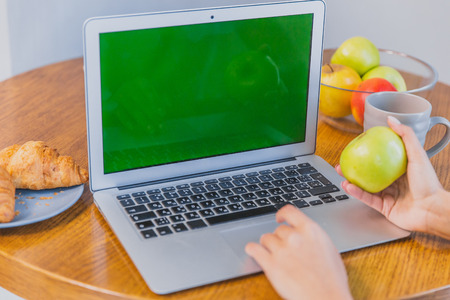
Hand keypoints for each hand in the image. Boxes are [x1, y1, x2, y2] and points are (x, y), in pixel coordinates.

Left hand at [245, 205, 351, 299]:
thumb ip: (313, 238)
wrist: (326, 298)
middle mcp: (295, 237)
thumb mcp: (328, 249)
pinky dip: (252, 249)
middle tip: (284, 250)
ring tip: (273, 254)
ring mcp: (282, 250)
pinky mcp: (271, 264)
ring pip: (265, 238)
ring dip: (268, 245)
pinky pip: (253, 249)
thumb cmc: (332, 280)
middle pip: (278, 230)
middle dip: (280, 239)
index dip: (282, 214)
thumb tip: (305, 235)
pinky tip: (253, 251)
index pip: (290, 211)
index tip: (279, 218)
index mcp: (311, 230)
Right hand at [336, 116, 449, 238]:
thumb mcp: (418, 154)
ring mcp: (388, 195)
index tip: (356, 146)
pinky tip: (348, 186)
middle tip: (343, 161)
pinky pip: (368, 199)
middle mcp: (394, 182)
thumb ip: (405, 135)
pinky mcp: (384, 208)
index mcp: (401, 170)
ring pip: (365, 186)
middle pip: (369, 173)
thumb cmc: (429, 183)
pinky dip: (357, 192)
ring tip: (341, 174)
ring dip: (351, 180)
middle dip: (354, 167)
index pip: (381, 159)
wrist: (432, 211)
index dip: (367, 153)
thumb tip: (391, 119)